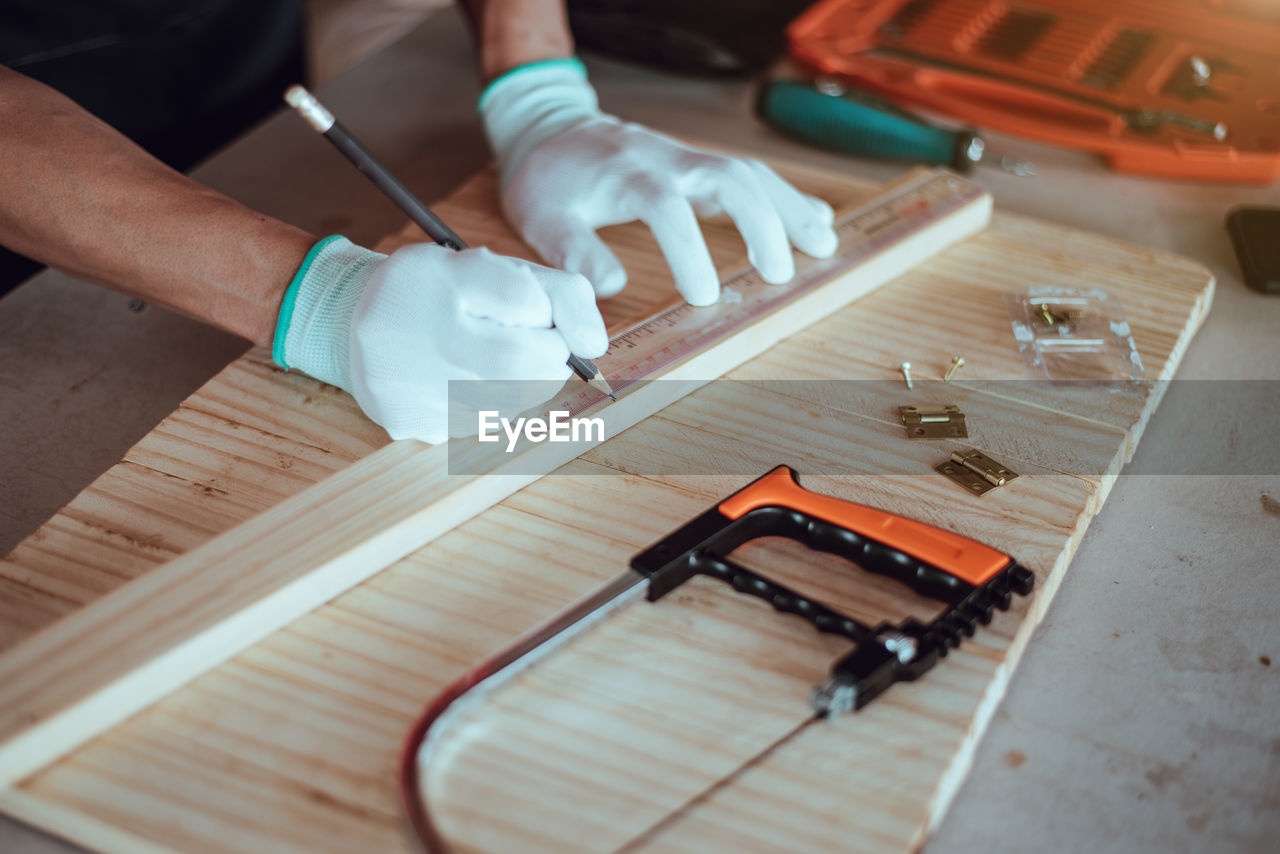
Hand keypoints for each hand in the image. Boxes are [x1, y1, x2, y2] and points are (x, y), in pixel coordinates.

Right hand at [273, 236, 606, 442]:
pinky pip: (478, 424)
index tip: (536, 313)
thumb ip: (561, 294)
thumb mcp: (500, 270)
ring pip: (507, 402)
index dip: (547, 311)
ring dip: (522, 384)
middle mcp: (413, 333)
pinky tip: (467, 382)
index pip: (528, 302)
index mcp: (438, 280)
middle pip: (521, 364)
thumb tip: (596, 347)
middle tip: (536, 346)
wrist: (355, 319)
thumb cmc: (444, 291)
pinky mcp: (405, 422)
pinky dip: (491, 405)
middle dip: (547, 357)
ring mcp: (406, 386)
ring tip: (495, 359)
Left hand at [480, 59, 837, 305]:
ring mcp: (689, 158)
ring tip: (823, 245)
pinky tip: (817, 221)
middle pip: (728, 178)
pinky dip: (786, 197)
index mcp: (627, 176)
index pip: (667, 208)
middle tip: (780, 274)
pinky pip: (751, 175)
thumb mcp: (542, 219)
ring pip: (750, 173)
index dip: (690, 251)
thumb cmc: (549, 181)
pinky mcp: (701, 164)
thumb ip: (574, 252)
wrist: (553, 130)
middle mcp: (668, 160)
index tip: (705, 296)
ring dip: (789, 207)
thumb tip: (611, 289)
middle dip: (762, 223)